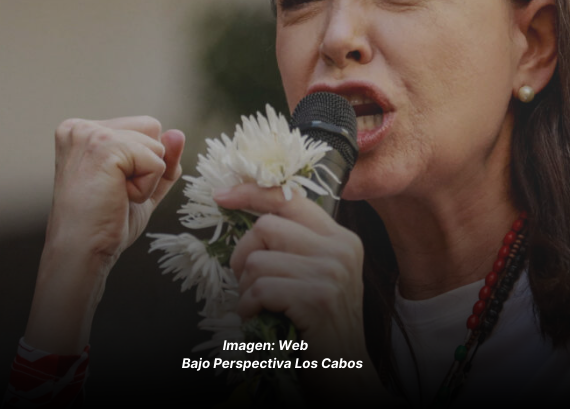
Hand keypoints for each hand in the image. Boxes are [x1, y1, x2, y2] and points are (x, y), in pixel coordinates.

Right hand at [47, 116, 184, 260]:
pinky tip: (118, 198)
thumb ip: (162, 158)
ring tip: (114, 195)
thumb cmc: (104, 223)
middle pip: (152, 128)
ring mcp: (90, 134)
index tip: (112, 186)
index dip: (143, 162)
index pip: (144, 127)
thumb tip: (178, 133)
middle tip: (113, 192)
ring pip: (156, 145)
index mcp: (84, 131)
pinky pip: (156, 163)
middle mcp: (81, 127)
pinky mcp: (104, 147)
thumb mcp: (141, 184)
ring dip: (146, 179)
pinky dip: (146, 188)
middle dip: (146, 166)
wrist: (82, 252)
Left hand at [214, 184, 368, 363]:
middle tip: (249, 283)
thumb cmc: (320, 327)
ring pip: (258, 260)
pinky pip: (260, 288)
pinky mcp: (317, 298)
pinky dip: (248, 307)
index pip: (290, 198)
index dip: (252, 193)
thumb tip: (250, 217)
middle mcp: (340, 248)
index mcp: (340, 238)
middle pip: (266, 226)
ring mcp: (331, 272)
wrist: (346, 375)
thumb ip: (296, 246)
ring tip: (260, 307)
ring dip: (246, 288)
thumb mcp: (318, 276)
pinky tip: (258, 317)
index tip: (222, 196)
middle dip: (244, 254)